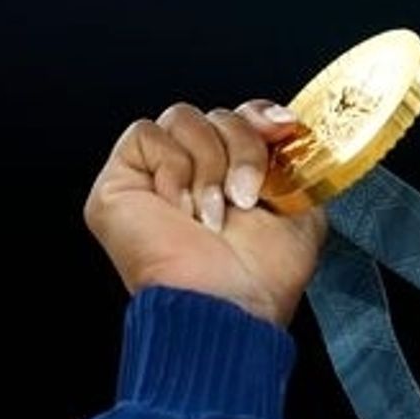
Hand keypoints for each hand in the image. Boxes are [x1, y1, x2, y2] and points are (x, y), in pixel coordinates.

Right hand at [82, 99, 328, 328]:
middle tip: (245, 197)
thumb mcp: (301, 212)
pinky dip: (173, 168)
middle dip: (241, 148)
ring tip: (211, 214)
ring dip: (209, 165)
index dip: (258, 114)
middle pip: (215, 114)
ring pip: (182, 117)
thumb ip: (294, 165)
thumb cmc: (260, 277)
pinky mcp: (118, 182)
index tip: (281, 129)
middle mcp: (192, 174)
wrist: (228, 304)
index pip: (238, 115)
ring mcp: (153, 177)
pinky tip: (181, 209)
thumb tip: (287, 126)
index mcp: (231, 177)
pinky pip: (145, 134)